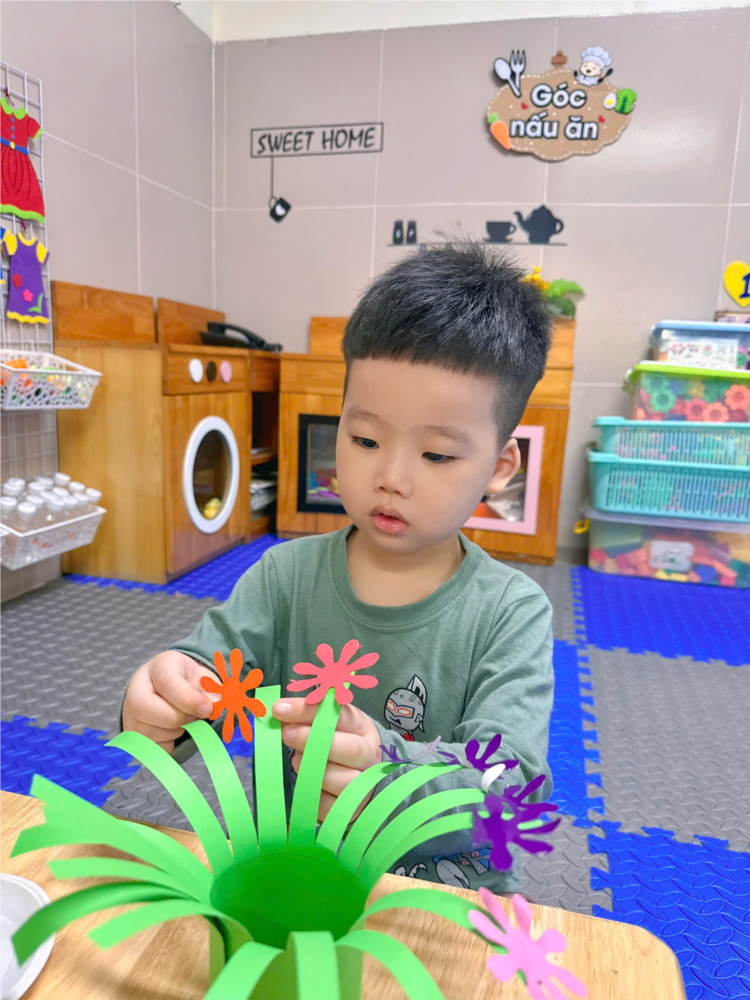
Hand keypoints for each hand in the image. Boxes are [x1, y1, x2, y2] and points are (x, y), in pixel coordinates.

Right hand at [122, 651, 220, 752]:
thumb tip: (212, 706)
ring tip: (183, 719)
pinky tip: (173, 730)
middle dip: (177, 718)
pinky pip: (151, 748)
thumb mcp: (203, 679)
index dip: (188, 699)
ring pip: (148, 732)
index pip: (166, 682)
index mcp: (159, 666)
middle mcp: (136, 688)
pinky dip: (169, 744)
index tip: (207, 708)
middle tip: (193, 716)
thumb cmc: (189, 683)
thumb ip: (209, 691)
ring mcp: (129, 714)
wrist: (174, 692)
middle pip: (144, 708)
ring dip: (175, 732)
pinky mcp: (132, 737)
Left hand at [272, 698, 382, 821]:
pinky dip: (312, 795)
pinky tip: (305, 784)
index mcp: (362, 727)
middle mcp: (368, 756)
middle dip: (313, 740)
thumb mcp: (328, 723)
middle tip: (286, 733)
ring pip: (342, 780)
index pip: (339, 715)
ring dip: (313, 770)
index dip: (309, 712)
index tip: (280, 709)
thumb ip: (308, 716)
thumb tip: (280, 711)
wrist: (360, 775)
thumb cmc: (339, 742)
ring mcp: (363, 784)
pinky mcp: (350, 810)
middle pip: (350, 749)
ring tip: (297, 761)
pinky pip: (329, 805)